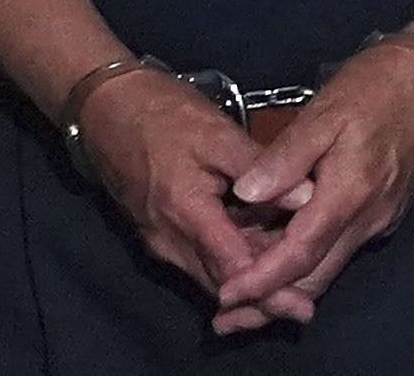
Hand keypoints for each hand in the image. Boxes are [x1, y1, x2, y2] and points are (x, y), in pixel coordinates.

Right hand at [71, 64, 313, 328]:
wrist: (104, 107)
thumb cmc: (162, 113)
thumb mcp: (216, 132)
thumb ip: (260, 167)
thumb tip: (308, 196)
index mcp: (186, 214)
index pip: (233, 270)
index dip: (269, 291)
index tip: (302, 306)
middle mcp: (168, 241)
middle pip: (221, 284)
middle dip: (262, 298)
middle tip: (303, 305)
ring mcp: (159, 242)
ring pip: (208, 276)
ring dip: (245, 281)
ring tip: (288, 283)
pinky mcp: (156, 236)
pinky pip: (196, 261)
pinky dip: (226, 263)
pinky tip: (252, 254)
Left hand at [207, 39, 413, 330]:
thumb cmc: (379, 85)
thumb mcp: (326, 109)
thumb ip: (287, 156)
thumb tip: (245, 193)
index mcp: (350, 194)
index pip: (300, 254)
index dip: (261, 280)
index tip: (226, 295)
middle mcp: (367, 219)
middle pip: (314, 276)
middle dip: (269, 298)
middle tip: (224, 310)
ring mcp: (378, 219)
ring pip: (328, 265)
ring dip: (286, 282)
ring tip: (241, 285)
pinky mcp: (383, 212)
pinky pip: (340, 247)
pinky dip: (306, 257)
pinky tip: (277, 247)